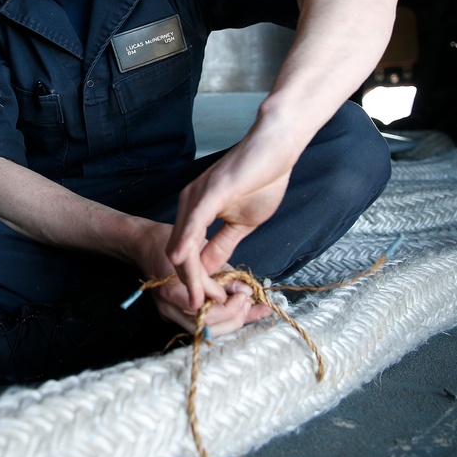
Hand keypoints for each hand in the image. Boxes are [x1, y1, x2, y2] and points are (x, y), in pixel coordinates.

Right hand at [133, 223, 271, 333]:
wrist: (144, 244)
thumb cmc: (172, 241)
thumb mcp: (201, 251)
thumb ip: (224, 274)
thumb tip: (245, 290)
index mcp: (171, 289)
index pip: (204, 309)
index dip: (228, 305)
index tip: (245, 293)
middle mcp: (167, 306)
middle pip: (205, 326)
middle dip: (232, 318)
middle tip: (249, 302)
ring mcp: (167, 313)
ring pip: (203, 330)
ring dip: (228, 323)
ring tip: (248, 310)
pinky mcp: (170, 314)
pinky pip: (198, 324)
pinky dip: (220, 321)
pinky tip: (239, 313)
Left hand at [166, 126, 298, 309]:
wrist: (276, 149)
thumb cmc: (262, 180)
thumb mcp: (241, 223)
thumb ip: (222, 245)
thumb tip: (209, 269)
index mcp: (195, 211)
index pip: (186, 254)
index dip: (195, 281)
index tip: (206, 302)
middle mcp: (188, 203)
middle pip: (179, 252)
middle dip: (190, 283)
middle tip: (203, 307)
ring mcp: (197, 197)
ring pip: (183, 243)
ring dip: (189, 274)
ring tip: (197, 298)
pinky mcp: (210, 191)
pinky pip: (193, 222)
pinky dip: (186, 242)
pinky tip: (180, 259)